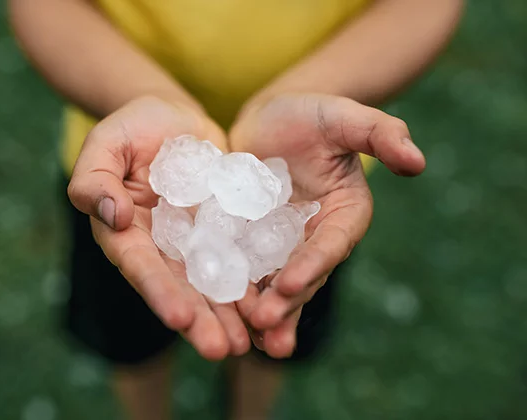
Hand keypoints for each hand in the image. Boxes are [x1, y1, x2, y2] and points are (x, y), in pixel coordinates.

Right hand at [68, 96, 250, 359]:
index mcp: (126, 232)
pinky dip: (251, 282)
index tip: (177, 318)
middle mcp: (161, 245)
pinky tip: (270, 305)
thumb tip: (111, 216)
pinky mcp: (224, 229)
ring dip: (227, 314)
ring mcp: (194, 240)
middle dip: (198, 319)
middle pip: (179, 286)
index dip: (157, 291)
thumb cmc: (132, 127)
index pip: (140, 265)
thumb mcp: (106, 144)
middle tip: (221, 350)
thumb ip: (94, 179)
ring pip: (210, 282)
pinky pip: (238, 257)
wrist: (174, 118)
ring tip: (247, 344)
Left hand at [229, 93, 425, 357]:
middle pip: (303, 274)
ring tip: (247, 337)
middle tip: (265, 323)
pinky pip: (245, 269)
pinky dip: (236, 292)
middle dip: (286, 301)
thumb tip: (418, 162)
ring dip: (264, 311)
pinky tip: (219, 313)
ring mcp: (283, 244)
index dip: (313, 264)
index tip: (290, 284)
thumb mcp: (343, 117)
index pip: (331, 244)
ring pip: (275, 282)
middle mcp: (316, 237)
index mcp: (344, 214)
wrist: (268, 121)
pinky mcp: (252, 242)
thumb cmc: (310, 114)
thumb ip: (380, 134)